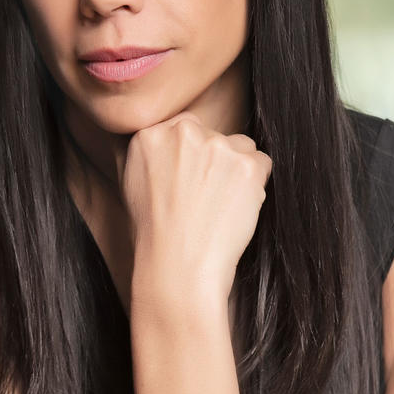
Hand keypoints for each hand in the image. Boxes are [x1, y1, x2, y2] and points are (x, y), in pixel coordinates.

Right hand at [116, 111, 271, 305]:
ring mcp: (217, 146)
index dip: (191, 156)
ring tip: (220, 204)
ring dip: (236, 169)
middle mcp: (183, 133)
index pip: (183, 128)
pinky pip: (261, 163)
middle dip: (213, 161)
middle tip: (204, 197)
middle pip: (212, 135)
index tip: (189, 180)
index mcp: (150, 136)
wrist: (179, 265)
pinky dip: (255, 183)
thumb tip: (166, 144)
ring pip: (239, 146)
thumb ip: (151, 154)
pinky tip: (236, 208)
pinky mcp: (247, 164)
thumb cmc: (154, 234)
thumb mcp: (131, 184)